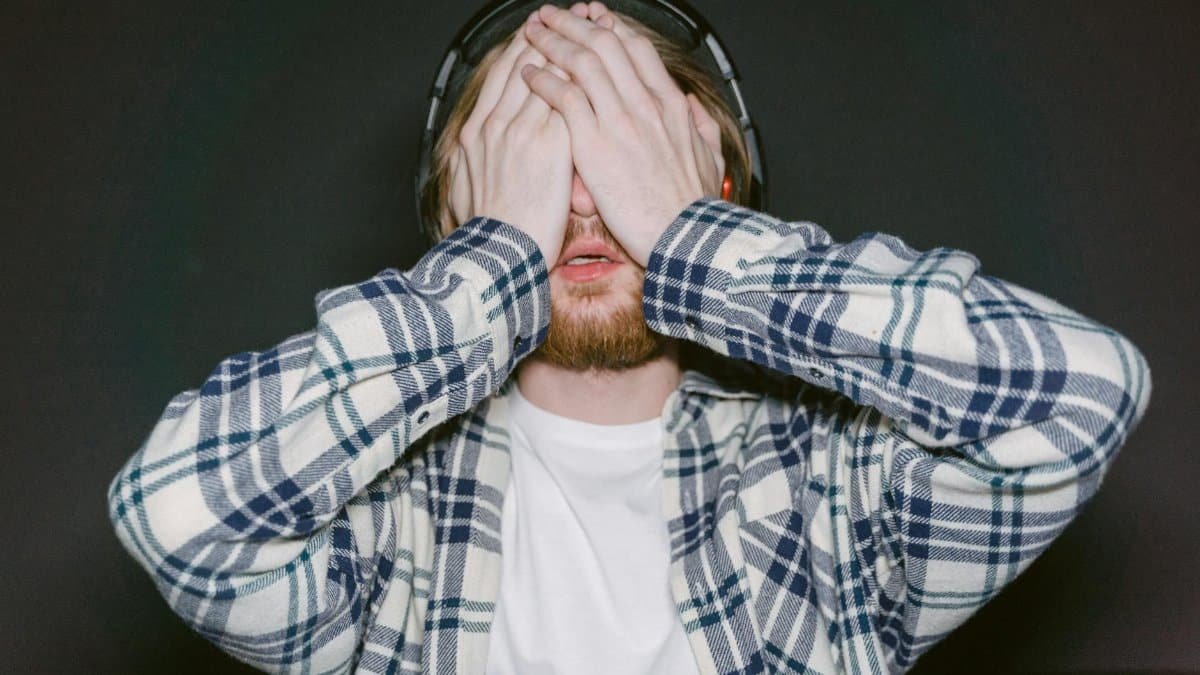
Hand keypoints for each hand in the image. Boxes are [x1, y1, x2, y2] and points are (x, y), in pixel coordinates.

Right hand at [449, 13, 574, 266]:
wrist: (501, 256)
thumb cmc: (494, 231)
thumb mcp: (471, 186)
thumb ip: (486, 157)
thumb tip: (486, 148)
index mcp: (476, 131)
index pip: (504, 73)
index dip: (526, 47)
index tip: (542, 32)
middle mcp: (495, 123)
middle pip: (526, 62)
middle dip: (552, 35)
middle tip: (570, 14)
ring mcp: (521, 131)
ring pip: (550, 74)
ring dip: (573, 46)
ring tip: (591, 26)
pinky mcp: (549, 145)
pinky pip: (569, 98)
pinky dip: (585, 78)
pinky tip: (605, 63)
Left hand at [521, 2, 723, 265]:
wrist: (685, 237)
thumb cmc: (694, 207)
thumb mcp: (711, 158)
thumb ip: (701, 127)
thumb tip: (692, 107)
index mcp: (670, 104)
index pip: (635, 49)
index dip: (610, 28)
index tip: (594, 19)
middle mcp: (644, 103)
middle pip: (604, 44)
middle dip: (574, 23)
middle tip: (552, 15)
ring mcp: (619, 120)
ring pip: (581, 61)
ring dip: (552, 41)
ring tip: (532, 32)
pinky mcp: (594, 144)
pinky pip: (563, 96)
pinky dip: (543, 79)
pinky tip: (528, 73)